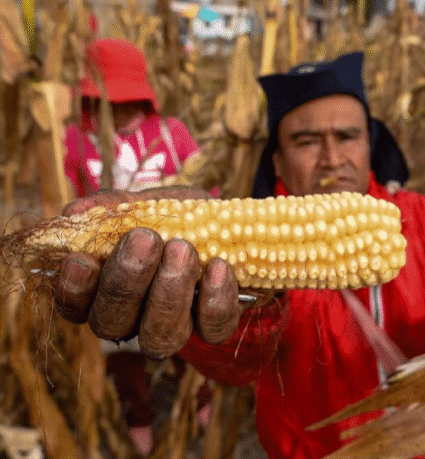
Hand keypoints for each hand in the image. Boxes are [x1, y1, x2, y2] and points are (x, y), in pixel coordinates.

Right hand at [53, 186, 241, 358]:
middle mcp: (133, 320)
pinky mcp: (214, 328)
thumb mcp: (150, 204)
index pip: (76, 306)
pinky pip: (212, 329)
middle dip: (125, 283)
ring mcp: (173, 330)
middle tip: (145, 239)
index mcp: (105, 291)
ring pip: (159, 336)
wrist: (233, 226)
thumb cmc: (179, 218)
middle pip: (112, 323)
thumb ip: (115, 207)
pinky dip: (215, 299)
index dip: (74, 290)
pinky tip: (217, 266)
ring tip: (182, 249)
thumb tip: (76, 211)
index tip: (82, 259)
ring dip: (168, 293)